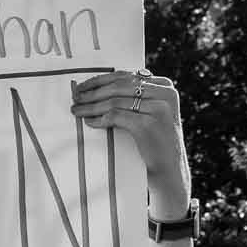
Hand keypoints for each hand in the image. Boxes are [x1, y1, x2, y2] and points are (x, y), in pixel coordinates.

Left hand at [70, 70, 188, 197]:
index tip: (83, 86)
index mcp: (164, 86)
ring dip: (91, 106)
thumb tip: (100, 86)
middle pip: (119, 87)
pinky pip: (116, 116)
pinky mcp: (148, 125)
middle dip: (93, 91)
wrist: (171, 170)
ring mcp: (158, 109)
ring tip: (77, 110)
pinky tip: (89, 122)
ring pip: (115, 101)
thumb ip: (136, 97)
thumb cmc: (156, 141)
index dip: (101, 79)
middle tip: (75, 97)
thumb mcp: (151, 113)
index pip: (127, 76)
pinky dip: (100, 118)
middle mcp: (164, 94)